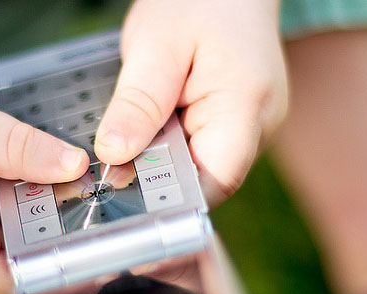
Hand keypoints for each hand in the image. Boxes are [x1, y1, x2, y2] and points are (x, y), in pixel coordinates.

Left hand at [95, 0, 287, 204]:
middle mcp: (259, 125)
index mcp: (246, 106)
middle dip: (156, 181)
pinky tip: (146, 130)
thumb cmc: (199, 1)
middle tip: (107, 173)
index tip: (123, 201)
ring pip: (198, 166)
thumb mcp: (156, 44)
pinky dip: (168, 145)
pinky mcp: (236, 124)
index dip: (170, 200)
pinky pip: (198, 148)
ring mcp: (251, 127)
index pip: (215, 181)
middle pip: (204, 178)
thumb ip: (138, 102)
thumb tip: (114, 155)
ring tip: (126, 143)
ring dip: (160, 160)